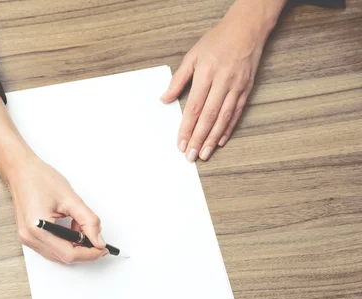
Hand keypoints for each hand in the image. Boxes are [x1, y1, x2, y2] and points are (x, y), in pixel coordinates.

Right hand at [0, 93, 106, 263]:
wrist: (21, 171)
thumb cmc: (39, 179)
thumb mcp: (71, 198)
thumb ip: (88, 221)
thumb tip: (98, 240)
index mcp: (38, 228)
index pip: (69, 253)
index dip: (89, 254)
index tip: (102, 249)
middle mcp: (29, 237)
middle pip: (64, 257)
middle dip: (84, 251)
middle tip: (98, 240)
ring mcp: (27, 238)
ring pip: (58, 255)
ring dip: (74, 246)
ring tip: (82, 228)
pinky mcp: (28, 236)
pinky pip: (51, 248)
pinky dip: (65, 242)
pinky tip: (71, 229)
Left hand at [161, 0, 284, 161]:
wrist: (247, 28)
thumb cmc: (217, 40)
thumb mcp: (193, 55)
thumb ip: (178, 79)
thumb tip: (164, 98)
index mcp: (207, 74)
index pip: (194, 107)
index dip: (187, 127)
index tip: (181, 143)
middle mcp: (223, 82)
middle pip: (209, 116)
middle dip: (199, 138)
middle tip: (191, 155)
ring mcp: (237, 87)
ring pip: (224, 118)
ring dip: (213, 138)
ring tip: (205, 154)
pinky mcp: (247, 89)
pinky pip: (237, 113)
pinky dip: (228, 128)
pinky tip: (220, 141)